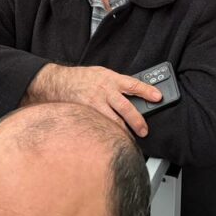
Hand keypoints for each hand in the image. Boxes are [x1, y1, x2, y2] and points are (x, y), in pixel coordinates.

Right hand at [24, 63, 160, 137]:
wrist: (57, 82)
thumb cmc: (82, 78)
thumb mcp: (102, 74)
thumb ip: (117, 84)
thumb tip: (134, 94)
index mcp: (110, 79)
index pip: (133, 84)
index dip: (147, 90)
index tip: (158, 97)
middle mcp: (104, 91)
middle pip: (126, 108)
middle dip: (137, 120)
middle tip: (144, 130)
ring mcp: (95, 104)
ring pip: (113, 121)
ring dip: (123, 133)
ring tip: (130, 140)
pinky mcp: (86, 114)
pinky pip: (99, 127)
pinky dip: (107, 134)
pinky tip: (111, 141)